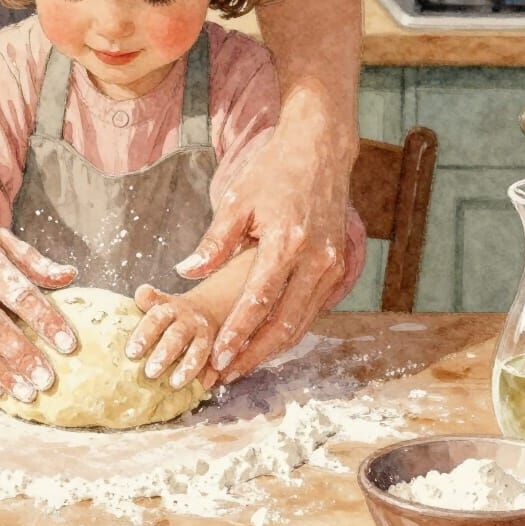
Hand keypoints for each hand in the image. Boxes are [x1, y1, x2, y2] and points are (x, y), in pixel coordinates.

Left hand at [124, 285, 220, 390]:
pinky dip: (211, 373)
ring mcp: (205, 335)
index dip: (145, 334)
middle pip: (177, 336)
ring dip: (188, 366)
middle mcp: (189, 321)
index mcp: (171, 309)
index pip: (156, 319)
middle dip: (165, 353)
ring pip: (199, 349)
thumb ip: (149, 299)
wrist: (207, 313)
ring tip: (175, 383)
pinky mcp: (218, 349)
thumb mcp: (162, 302)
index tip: (132, 352)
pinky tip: (204, 384)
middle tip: (150, 371)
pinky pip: (216, 361)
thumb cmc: (174, 314)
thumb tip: (141, 293)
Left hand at [175, 109, 357, 383]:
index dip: (237, 333)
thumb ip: (214, 241)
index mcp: (287, 243)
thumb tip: (186, 271)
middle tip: (225, 373)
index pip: (259, 301)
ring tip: (240, 364)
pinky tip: (266, 339)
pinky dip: (290, 328)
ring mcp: (332, 265)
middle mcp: (316, 260)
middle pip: (285, 323)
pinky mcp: (338, 267)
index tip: (216, 356)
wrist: (320, 152)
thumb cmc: (274, 173)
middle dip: (254, 353)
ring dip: (272, 348)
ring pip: (302, 322)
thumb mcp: (236, 200)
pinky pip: (313, 308)